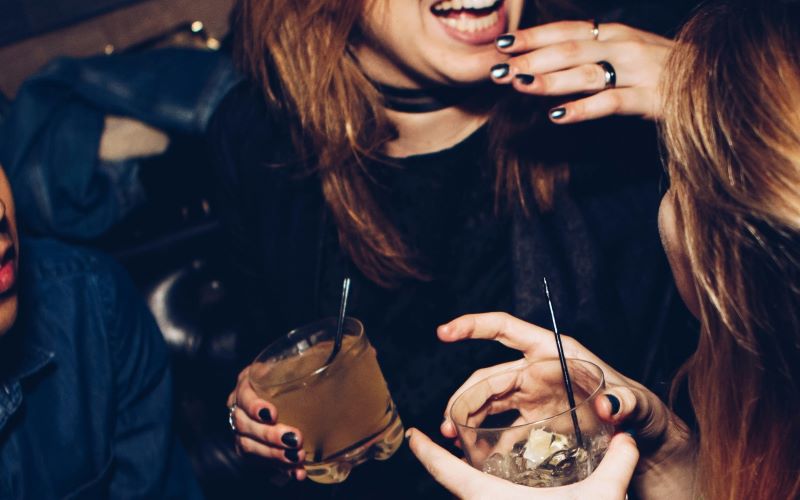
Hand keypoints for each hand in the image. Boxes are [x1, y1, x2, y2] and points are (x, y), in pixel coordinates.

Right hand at [227, 365, 307, 480]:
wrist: (292, 394)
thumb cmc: (295, 374)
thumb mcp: (299, 362)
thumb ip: (311, 356)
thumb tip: (330, 349)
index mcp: (249, 382)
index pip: (243, 394)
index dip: (254, 405)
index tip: (271, 414)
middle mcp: (241, 407)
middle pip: (245, 425)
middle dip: (269, 435)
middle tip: (295, 440)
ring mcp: (244, 430)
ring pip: (249, 446)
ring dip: (273, 454)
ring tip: (296, 457)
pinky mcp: (252, 448)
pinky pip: (260, 462)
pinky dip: (279, 469)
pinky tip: (296, 472)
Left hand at [407, 427, 637, 499]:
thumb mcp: (603, 498)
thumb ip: (617, 464)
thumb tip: (628, 436)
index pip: (447, 472)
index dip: (426, 452)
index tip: (412, 435)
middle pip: (458, 489)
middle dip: (451, 470)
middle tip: (449, 448)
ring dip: (471, 490)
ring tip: (475, 472)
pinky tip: (506, 496)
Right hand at [437, 313, 696, 497]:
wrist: (642, 438)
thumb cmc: (641, 409)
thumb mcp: (637, 402)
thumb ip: (624, 402)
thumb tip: (609, 406)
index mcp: (554, 353)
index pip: (505, 329)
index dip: (473, 326)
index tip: (445, 332)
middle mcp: (538, 370)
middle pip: (489, 376)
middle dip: (464, 397)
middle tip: (450, 424)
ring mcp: (533, 395)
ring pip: (488, 400)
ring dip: (467, 417)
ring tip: (453, 438)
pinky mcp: (534, 420)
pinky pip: (502, 425)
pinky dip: (486, 438)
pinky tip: (475, 454)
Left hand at [491, 21, 672, 121]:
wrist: (716, 80)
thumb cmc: (662, 69)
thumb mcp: (624, 53)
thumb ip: (589, 55)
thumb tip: (544, 65)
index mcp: (613, 33)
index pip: (565, 30)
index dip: (532, 36)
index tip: (501, 44)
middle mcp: (623, 46)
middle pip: (569, 49)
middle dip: (530, 59)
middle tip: (498, 71)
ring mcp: (638, 71)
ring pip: (585, 72)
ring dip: (549, 80)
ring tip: (519, 85)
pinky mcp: (651, 99)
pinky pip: (610, 103)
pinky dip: (581, 108)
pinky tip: (556, 117)